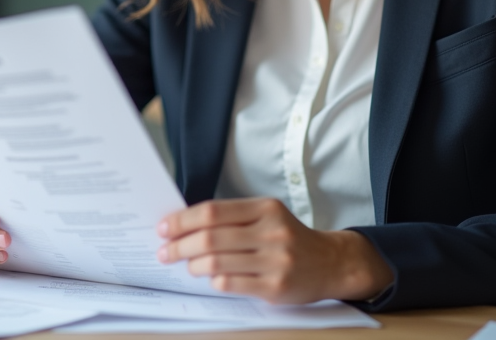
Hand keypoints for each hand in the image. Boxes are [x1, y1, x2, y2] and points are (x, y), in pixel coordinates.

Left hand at [156, 198, 392, 303]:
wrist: (331, 263)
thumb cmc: (288, 238)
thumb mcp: (267, 216)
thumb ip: (232, 218)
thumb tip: (183, 224)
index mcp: (265, 208)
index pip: (212, 211)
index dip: (182, 220)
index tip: (163, 228)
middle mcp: (271, 232)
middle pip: (210, 237)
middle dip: (179, 245)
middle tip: (164, 252)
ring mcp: (275, 260)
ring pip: (217, 262)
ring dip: (193, 265)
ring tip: (186, 266)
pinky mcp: (276, 287)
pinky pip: (232, 284)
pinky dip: (214, 281)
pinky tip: (209, 279)